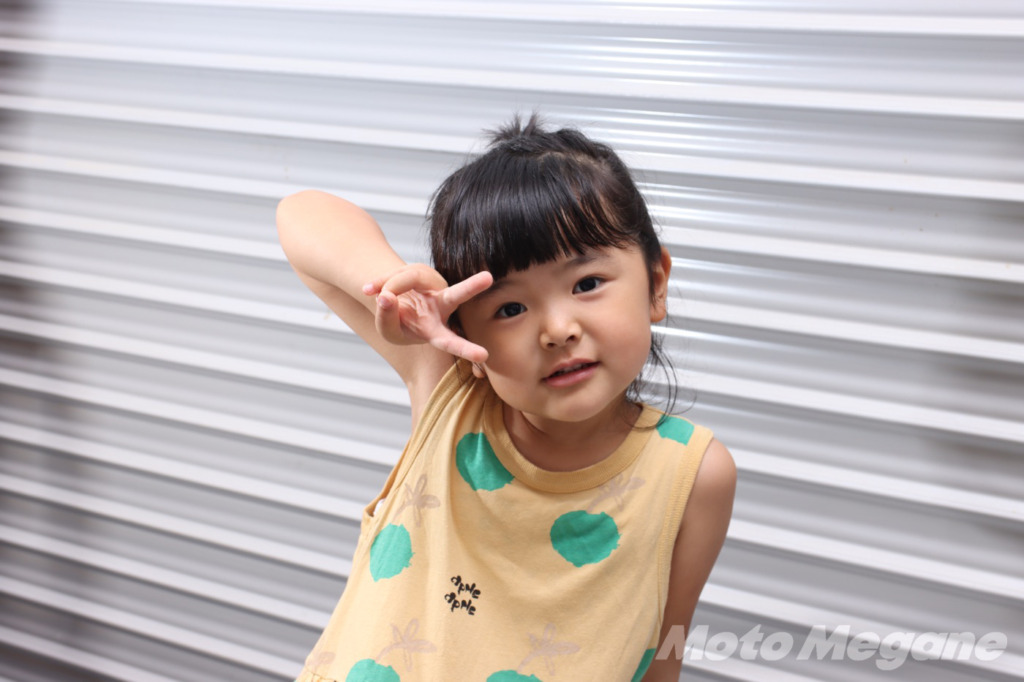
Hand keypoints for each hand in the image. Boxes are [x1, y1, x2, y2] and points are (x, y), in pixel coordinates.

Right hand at [362, 265, 492, 362]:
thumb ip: (387, 317)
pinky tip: (369, 289)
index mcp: (436, 330)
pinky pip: (397, 274)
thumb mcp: (389, 330)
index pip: (451, 340)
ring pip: (410, 278)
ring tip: (370, 293)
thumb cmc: (398, 322)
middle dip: (471, 287)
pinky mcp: (422, 271)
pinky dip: (378, 283)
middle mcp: (442, 306)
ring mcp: (433, 285)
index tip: (485, 355)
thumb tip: (386, 296)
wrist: (392, 301)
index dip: (465, 349)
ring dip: (387, 287)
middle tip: (488, 278)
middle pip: (455, 295)